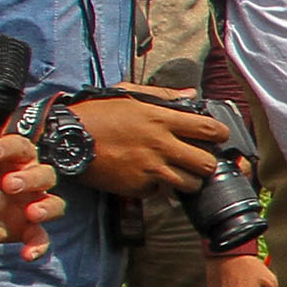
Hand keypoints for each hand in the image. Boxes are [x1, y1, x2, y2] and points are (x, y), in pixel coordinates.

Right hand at [77, 91, 231, 195]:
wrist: (65, 138)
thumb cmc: (97, 113)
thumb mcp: (129, 94)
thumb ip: (164, 95)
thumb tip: (192, 94)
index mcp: (161, 119)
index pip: (210, 129)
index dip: (220, 134)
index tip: (218, 137)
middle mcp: (161, 145)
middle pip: (207, 164)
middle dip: (207, 163)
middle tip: (198, 160)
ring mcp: (150, 168)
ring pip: (190, 184)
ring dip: (188, 180)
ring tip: (177, 173)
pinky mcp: (138, 186)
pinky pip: (160, 192)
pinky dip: (158, 188)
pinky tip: (148, 178)